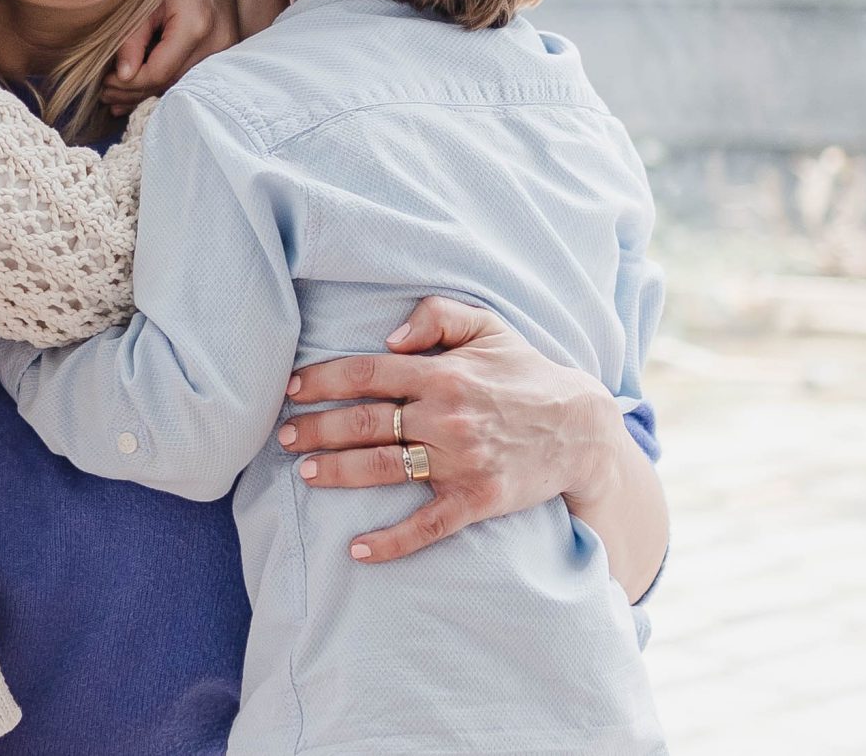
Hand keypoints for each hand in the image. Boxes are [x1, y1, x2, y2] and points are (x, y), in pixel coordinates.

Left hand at [278, 296, 623, 563]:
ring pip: (383, 468)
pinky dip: (389, 541)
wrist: (582, 427)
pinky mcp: (476, 499)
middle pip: (363, 423)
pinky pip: (426, 526)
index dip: (322, 381)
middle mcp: (446, 416)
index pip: (365, 373)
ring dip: (336, 472)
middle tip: (283, 436)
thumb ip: (436, 316)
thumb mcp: (487, 326)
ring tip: (304, 472)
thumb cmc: (526, 372)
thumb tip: (386, 336)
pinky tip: (357, 550)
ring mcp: (461, 461)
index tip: (292, 390)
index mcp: (442, 372)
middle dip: (315, 429)